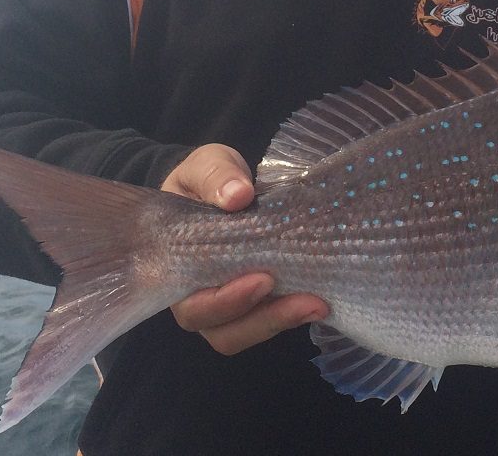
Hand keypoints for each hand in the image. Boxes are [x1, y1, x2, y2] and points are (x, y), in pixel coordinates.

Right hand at [161, 143, 328, 354]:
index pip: (193, 306)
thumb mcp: (206, 165)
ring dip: (284, 321)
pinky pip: (270, 320)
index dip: (226, 302)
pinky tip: (320, 299)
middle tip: (305, 299)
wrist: (224, 184)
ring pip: (249, 332)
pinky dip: (293, 313)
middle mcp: (198, 296)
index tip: (262, 279)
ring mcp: (228, 304)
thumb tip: (237, 196)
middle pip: (223, 331)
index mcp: (176, 269)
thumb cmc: (206, 180)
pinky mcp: (258, 301)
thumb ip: (214, 176)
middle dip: (264, 319)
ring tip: (319, 304)